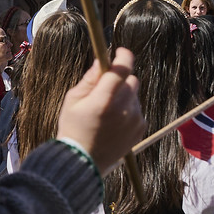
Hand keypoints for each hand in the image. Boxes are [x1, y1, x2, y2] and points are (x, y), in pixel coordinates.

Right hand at [56, 48, 142, 169]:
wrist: (82, 161)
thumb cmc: (73, 128)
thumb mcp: (73, 100)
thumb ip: (89, 79)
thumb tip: (102, 61)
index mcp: (104, 100)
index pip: (122, 68)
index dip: (123, 56)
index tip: (119, 52)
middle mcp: (123, 108)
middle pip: (131, 80)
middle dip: (120, 80)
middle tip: (105, 89)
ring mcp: (135, 119)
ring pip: (134, 95)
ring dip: (124, 97)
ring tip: (106, 112)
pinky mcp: (140, 128)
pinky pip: (137, 109)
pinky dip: (128, 110)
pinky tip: (113, 122)